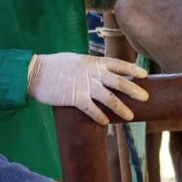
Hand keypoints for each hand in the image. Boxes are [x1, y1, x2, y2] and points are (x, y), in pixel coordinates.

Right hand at [27, 52, 148, 124]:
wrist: (35, 72)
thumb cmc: (54, 65)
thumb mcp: (76, 60)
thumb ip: (90, 66)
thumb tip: (102, 71)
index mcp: (93, 62)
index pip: (118, 64)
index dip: (132, 69)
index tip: (144, 74)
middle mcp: (92, 73)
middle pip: (118, 82)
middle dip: (134, 90)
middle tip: (146, 97)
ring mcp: (84, 85)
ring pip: (109, 98)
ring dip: (121, 108)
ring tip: (130, 116)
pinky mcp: (75, 98)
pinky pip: (91, 109)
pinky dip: (100, 116)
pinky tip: (106, 122)